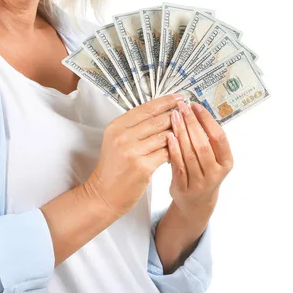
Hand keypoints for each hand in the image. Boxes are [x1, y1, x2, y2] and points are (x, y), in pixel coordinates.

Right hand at [86, 94, 183, 218]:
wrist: (103, 194)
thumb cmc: (112, 168)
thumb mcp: (116, 141)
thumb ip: (133, 127)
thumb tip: (160, 113)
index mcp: (116, 126)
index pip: (145, 108)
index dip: (165, 101)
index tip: (179, 97)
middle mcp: (122, 136)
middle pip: (157, 120)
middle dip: (176, 116)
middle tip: (189, 113)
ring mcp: (132, 151)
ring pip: (164, 136)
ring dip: (178, 134)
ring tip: (188, 132)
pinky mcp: (142, 167)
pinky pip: (166, 153)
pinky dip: (175, 151)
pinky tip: (180, 150)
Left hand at [168, 100, 233, 217]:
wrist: (195, 204)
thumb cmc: (202, 173)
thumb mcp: (213, 158)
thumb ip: (207, 139)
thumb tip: (196, 110)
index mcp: (226, 162)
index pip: (219, 137)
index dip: (207, 120)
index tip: (196, 106)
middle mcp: (215, 172)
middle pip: (203, 144)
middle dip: (192, 123)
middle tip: (182, 107)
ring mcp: (200, 182)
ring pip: (190, 153)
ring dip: (181, 132)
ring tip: (173, 116)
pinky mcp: (184, 187)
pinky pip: (178, 165)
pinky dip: (173, 150)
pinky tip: (169, 136)